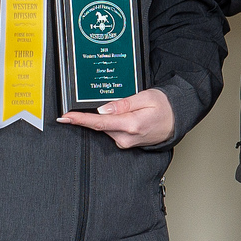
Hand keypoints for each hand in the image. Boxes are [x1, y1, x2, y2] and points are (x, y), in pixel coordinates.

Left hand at [61, 87, 175, 147]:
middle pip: (99, 125)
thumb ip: (123, 103)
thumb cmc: (164, 107)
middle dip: (89, 116)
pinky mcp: (125, 143)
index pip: (99, 122)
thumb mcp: (145, 97)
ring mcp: (125, 142)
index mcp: (131, 125)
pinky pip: (111, 131)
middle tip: (87, 108)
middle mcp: (126, 137)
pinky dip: (109, 123)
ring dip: (103, 119)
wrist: (176, 121)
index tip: (65, 118)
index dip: (79, 120)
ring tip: (123, 108)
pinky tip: (120, 116)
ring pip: (104, 128)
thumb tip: (103, 109)